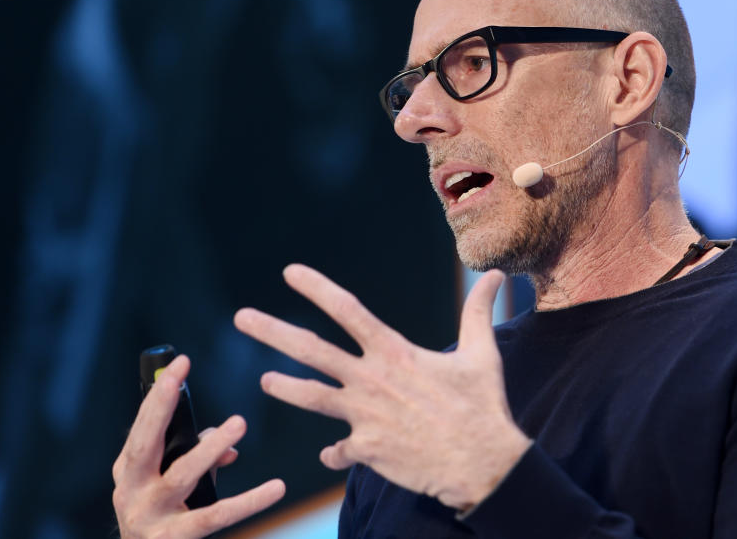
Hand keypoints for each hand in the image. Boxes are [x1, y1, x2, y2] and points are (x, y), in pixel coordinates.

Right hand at [112, 355, 285, 537]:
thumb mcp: (167, 483)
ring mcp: (149, 516)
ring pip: (182, 474)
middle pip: (146, 444)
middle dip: (162, 407)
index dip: (159, 395)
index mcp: (128, 470)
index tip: (181, 363)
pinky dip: (250, 500)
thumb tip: (228, 445)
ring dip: (211, 447)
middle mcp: (131, 491)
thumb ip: (195, 457)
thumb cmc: (162, 516)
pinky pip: (217, 515)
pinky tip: (275, 488)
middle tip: (180, 379)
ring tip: (238, 424)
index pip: (143, 425)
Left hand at [234, 265, 532, 510]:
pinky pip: (339, 450)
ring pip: (311, 398)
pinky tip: (331, 452)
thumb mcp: (483, 354)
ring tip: (264, 381)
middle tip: (240, 318)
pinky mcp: (367, 451)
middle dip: (272, 332)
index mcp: (395, 353)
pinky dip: (335, 451)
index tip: (290, 273)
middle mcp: (372, 380)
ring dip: (285, 388)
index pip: (348, 311)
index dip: (317, 289)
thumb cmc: (482, 406)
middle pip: (311, 350)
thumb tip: (496, 277)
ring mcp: (365, 417)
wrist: (483, 464)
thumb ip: (478, 312)